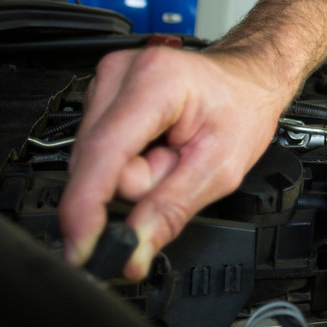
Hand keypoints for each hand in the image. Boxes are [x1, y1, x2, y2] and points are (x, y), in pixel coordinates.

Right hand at [59, 45, 288, 279]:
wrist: (246, 79)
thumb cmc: (242, 108)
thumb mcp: (221, 169)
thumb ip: (170, 212)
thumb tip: (133, 252)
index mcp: (156, 81)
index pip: (103, 153)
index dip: (85, 207)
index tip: (80, 249)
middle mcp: (122, 73)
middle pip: (96, 164)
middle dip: (134, 185)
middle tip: (177, 165)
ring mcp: (107, 81)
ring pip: (94, 163)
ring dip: (133, 173)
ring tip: (170, 152)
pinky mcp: (101, 94)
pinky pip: (98, 152)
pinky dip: (128, 159)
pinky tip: (155, 144)